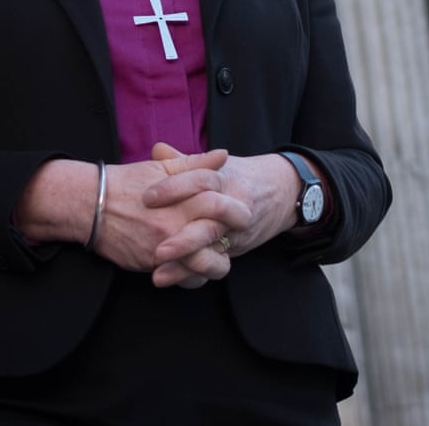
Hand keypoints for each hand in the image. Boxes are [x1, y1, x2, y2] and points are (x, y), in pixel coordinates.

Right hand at [88, 147, 228, 283]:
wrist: (90, 205)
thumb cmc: (126, 183)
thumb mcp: (161, 167)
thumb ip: (195, 164)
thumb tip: (223, 155)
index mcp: (182, 201)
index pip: (221, 208)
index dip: (236, 211)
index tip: (241, 213)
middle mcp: (176, 227)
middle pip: (220, 242)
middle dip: (231, 241)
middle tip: (234, 238)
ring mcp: (165, 249)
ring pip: (205, 266)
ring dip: (215, 263)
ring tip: (216, 255)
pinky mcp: (153, 265)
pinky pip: (183, 279)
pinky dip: (192, 276)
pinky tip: (194, 267)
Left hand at [144, 143, 298, 286]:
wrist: (281, 193)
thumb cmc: (239, 177)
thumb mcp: (216, 165)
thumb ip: (185, 161)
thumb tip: (157, 149)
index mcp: (225, 180)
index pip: (201, 180)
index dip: (174, 187)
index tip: (147, 197)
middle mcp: (234, 206)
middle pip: (211, 220)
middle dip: (185, 237)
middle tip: (157, 248)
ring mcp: (237, 231)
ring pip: (214, 247)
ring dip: (187, 262)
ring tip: (159, 272)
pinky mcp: (236, 250)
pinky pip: (215, 265)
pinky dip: (192, 274)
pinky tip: (171, 279)